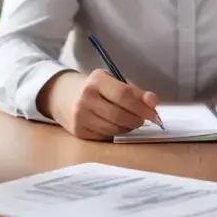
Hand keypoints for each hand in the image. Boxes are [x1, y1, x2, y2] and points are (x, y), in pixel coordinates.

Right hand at [42, 70, 161, 140]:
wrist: (62, 95)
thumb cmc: (95, 88)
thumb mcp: (114, 82)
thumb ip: (135, 92)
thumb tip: (153, 102)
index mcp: (96, 79)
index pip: (124, 95)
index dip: (142, 107)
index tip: (154, 114)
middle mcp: (86, 97)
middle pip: (120, 115)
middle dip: (137, 120)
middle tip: (142, 120)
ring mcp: (80, 116)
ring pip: (115, 129)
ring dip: (127, 128)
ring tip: (128, 121)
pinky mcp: (78, 131)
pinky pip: (106, 136)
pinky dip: (115, 133)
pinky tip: (114, 125)